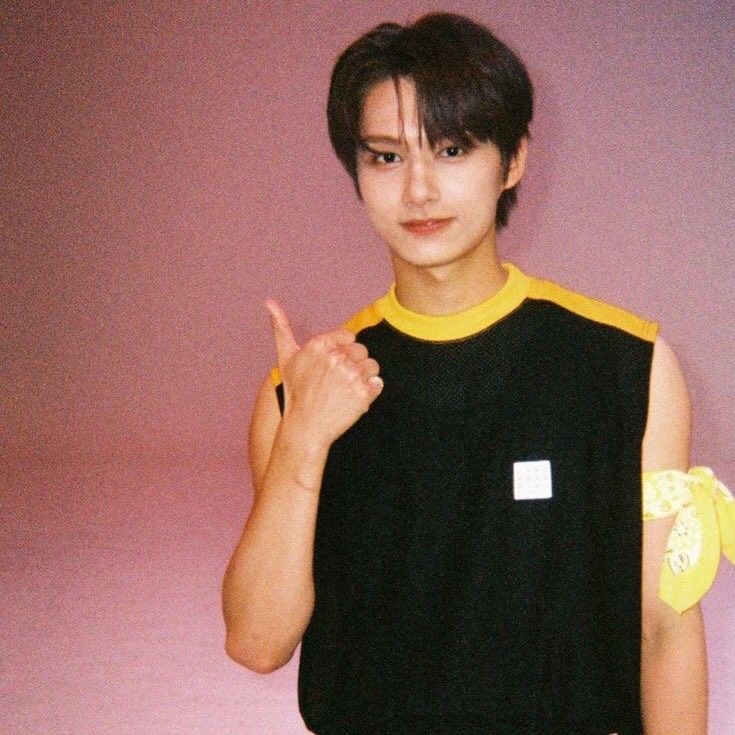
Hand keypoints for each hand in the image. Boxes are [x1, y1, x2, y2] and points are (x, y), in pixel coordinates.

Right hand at [266, 299, 382, 447]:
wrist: (305, 428)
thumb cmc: (295, 393)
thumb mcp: (286, 358)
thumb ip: (281, 328)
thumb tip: (268, 302)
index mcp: (319, 345)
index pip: (349, 336)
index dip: (344, 351)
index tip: (333, 366)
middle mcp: (336, 357)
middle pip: (362, 350)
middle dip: (354, 364)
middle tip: (339, 381)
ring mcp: (351, 375)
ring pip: (372, 366)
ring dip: (364, 378)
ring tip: (346, 390)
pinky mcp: (364, 393)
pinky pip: (378, 383)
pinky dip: (370, 392)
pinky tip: (353, 399)